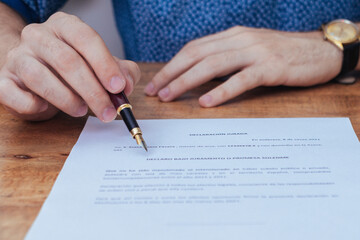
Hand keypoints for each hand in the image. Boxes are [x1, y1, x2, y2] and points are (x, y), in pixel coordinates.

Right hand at [0, 12, 139, 120]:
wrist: (32, 72)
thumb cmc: (72, 69)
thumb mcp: (101, 65)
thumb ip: (121, 72)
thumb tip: (127, 86)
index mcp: (65, 26)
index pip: (86, 38)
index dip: (104, 64)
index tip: (118, 87)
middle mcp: (38, 36)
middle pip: (66, 60)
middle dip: (92, 91)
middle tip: (108, 112)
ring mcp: (18, 57)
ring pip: (39, 76)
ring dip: (66, 99)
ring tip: (81, 111)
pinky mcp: (4, 80)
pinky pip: (13, 94)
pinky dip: (32, 105)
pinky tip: (47, 109)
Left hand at [144, 26, 341, 106]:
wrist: (319, 51)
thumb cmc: (281, 54)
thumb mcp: (249, 50)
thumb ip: (226, 58)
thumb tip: (199, 76)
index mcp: (232, 36)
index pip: (194, 48)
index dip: (173, 65)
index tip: (157, 81)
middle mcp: (240, 40)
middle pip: (196, 55)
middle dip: (171, 73)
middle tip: (155, 91)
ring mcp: (255, 52)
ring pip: (212, 65)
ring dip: (187, 81)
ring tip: (170, 96)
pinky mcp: (271, 67)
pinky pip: (241, 79)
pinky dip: (221, 91)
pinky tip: (207, 103)